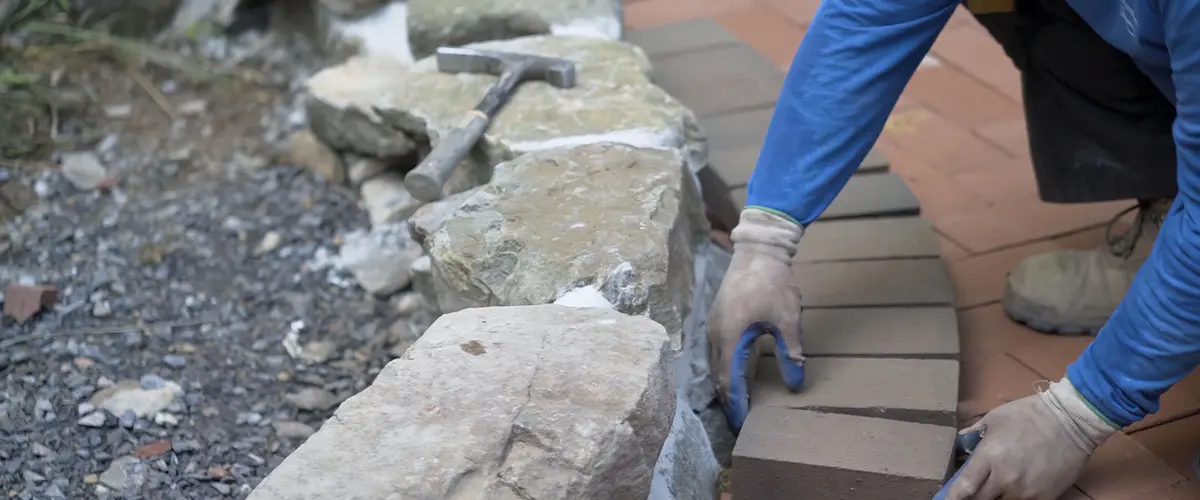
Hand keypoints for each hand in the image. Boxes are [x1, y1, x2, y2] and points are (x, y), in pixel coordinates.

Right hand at [707, 208, 805, 432]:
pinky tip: (736, 373)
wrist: (757, 251)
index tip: (743, 423)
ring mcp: (712, 326)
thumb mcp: (787, 321)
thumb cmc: (773, 284)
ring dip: (724, 384)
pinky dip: (723, 368)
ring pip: (714, 364)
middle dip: (728, 399)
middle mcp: (714, 335)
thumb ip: (790, 354)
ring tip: (738, 401)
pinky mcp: (716, 319)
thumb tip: (795, 384)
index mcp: (729, 338)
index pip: (728, 381)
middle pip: (717, 376)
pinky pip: (715, 351)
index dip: (736, 405)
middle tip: (740, 419)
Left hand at [946, 378, 1118, 499]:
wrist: (1071, 420)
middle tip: (971, 491)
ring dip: (995, 496)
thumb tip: (958, 445)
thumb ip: (972, 436)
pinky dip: (1015, 497)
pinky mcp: (1044, 498)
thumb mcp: (993, 419)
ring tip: (998, 482)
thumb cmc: (1028, 415)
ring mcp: (1026, 491)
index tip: (945, 499)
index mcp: (989, 458)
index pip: (963, 488)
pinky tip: (1018, 485)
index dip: (951, 497)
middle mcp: (1005, 479)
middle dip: (972, 498)